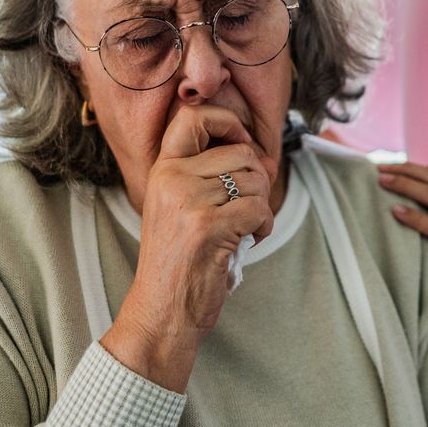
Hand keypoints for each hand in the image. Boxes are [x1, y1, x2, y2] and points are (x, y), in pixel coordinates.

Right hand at [103, 106, 275, 389]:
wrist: (162, 310)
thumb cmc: (179, 262)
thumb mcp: (184, 209)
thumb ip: (217, 176)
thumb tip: (265, 158)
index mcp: (162, 170)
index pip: (193, 116)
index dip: (227, 122)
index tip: (240, 144)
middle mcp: (172, 178)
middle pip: (241, 152)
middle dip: (257, 181)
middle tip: (245, 210)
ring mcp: (189, 200)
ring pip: (255, 180)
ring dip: (261, 207)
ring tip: (244, 229)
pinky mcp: (209, 225)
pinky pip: (259, 208)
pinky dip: (264, 226)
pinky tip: (250, 241)